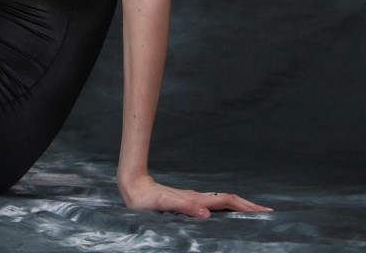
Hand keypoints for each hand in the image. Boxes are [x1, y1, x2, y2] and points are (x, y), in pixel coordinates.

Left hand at [120, 173, 272, 217]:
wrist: (133, 188)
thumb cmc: (146, 200)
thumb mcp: (163, 203)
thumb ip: (184, 207)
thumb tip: (207, 213)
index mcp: (196, 199)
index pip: (227, 201)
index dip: (246, 206)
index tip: (263, 211)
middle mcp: (198, 198)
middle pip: (229, 199)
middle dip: (249, 206)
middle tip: (268, 213)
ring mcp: (194, 199)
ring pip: (223, 201)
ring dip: (240, 206)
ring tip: (255, 212)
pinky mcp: (188, 201)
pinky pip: (214, 205)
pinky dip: (227, 208)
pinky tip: (229, 213)